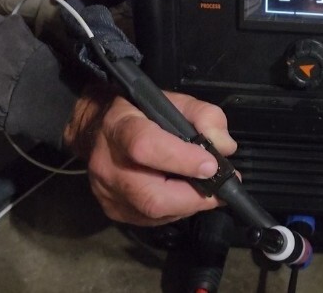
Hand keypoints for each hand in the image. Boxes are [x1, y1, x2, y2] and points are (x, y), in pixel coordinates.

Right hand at [64, 85, 236, 225]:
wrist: (98, 128)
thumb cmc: (142, 112)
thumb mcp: (176, 101)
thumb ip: (205, 116)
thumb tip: (224, 147)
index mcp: (121, 127)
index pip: (146, 146)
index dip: (181, 159)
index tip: (212, 165)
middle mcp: (108, 164)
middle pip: (151, 195)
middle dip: (193, 197)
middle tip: (220, 190)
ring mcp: (108, 192)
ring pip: (154, 214)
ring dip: (188, 205)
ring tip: (206, 190)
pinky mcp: (113, 211)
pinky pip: (151, 221)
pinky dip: (175, 210)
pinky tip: (184, 195)